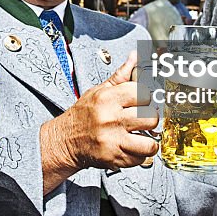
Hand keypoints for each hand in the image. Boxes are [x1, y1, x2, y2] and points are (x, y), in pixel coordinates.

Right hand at [39, 51, 158, 193]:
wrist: (66, 140)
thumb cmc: (84, 114)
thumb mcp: (99, 90)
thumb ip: (121, 75)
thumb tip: (135, 56)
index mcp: (108, 98)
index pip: (143, 94)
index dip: (146, 98)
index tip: (142, 102)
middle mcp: (110, 119)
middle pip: (150, 118)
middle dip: (150, 119)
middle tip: (143, 120)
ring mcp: (113, 140)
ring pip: (150, 143)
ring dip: (150, 142)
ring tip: (143, 137)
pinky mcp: (113, 158)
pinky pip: (140, 159)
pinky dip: (140, 155)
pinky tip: (133, 148)